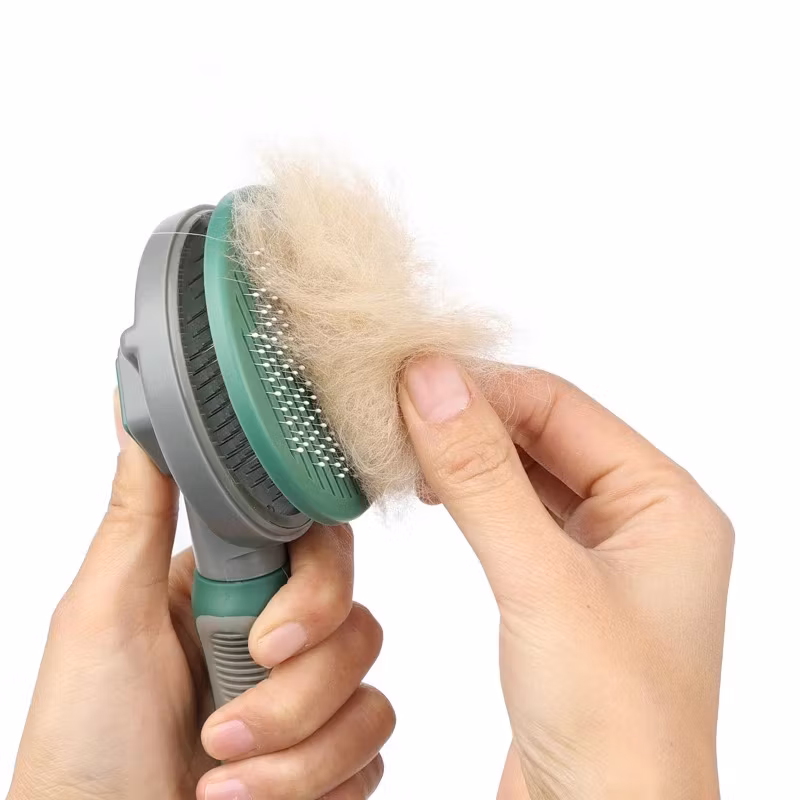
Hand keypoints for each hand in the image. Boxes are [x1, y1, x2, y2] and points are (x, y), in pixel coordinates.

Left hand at [8, 397, 392, 799]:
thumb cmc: (85, 742)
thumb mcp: (103, 612)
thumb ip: (140, 506)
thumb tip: (133, 404)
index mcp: (234, 590)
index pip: (320, 551)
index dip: (316, 588)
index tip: (272, 637)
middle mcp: (278, 640)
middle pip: (356, 625)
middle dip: (295, 689)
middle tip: (222, 726)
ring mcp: (308, 704)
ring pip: (369, 699)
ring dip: (292, 752)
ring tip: (218, 778)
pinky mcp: (328, 764)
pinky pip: (370, 756)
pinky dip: (311, 787)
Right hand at [401, 358, 732, 799]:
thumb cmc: (613, 727)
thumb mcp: (541, 584)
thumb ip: (483, 477)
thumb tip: (432, 382)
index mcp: (665, 503)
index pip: (561, 406)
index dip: (483, 387)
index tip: (409, 378)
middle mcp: (639, 520)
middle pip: (542, 432)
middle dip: (469, 419)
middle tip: (394, 410)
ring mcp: (600, 555)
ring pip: (523, 471)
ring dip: (465, 454)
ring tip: (406, 446)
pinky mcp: (562, 588)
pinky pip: (512, 514)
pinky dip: (468, 494)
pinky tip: (432, 490)